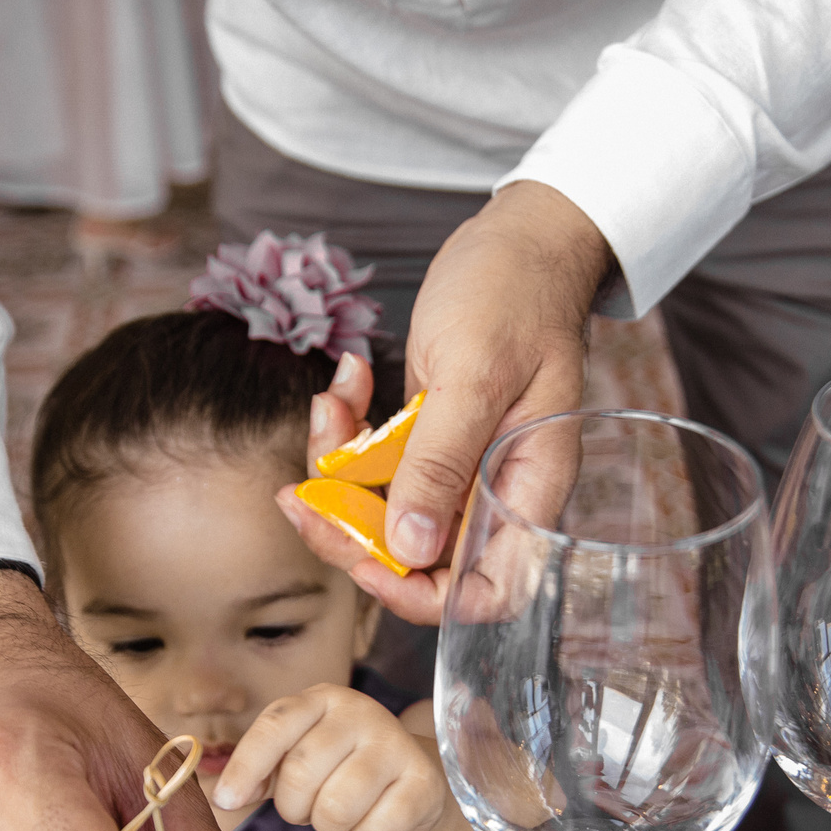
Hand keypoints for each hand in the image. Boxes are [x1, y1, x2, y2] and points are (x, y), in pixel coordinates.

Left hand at [212, 682, 453, 830]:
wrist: (415, 781)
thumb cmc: (344, 769)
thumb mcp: (297, 758)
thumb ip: (259, 772)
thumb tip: (226, 797)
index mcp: (321, 699)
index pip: (274, 726)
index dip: (245, 767)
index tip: (227, 801)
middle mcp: (360, 712)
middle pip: (301, 772)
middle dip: (294, 807)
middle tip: (307, 809)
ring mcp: (395, 743)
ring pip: (335, 807)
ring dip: (329, 825)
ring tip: (343, 812)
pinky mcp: (423, 781)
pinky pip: (373, 830)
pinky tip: (376, 817)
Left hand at [278, 181, 611, 622]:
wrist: (521, 237)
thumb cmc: (515, 293)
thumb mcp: (473, 375)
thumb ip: (441, 464)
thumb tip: (410, 550)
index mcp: (528, 491)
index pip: (481, 591)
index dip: (417, 593)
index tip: (363, 558)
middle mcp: (494, 492)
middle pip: (417, 560)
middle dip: (351, 532)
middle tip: (302, 496)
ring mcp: (460, 467)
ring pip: (382, 512)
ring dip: (338, 470)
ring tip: (330, 406)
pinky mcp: (429, 439)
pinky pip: (376, 463)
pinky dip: (349, 429)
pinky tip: (349, 380)